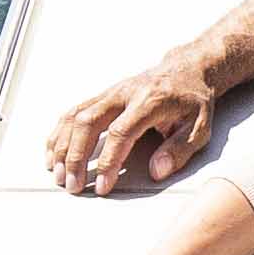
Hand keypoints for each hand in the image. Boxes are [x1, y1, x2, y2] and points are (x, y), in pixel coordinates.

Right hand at [45, 45, 218, 192]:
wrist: (187, 68)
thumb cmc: (193, 100)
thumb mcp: (200, 126)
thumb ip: (180, 149)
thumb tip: (158, 171)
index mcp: (149, 101)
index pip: (120, 132)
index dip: (109, 161)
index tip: (103, 186)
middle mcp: (124, 94)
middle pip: (88, 122)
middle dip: (76, 157)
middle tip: (73, 186)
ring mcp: (110, 93)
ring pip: (76, 116)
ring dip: (63, 146)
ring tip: (58, 174)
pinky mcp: (103, 96)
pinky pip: (74, 112)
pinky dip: (60, 133)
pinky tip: (53, 153)